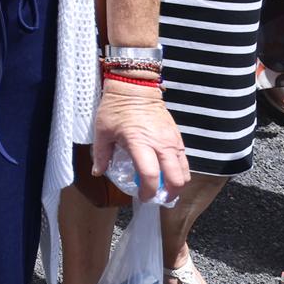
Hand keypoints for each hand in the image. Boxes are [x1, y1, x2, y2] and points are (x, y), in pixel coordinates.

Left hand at [93, 79, 190, 202]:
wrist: (135, 86)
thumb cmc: (116, 107)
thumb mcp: (102, 130)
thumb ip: (101, 154)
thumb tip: (98, 172)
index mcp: (140, 142)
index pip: (150, 175)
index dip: (147, 191)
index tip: (142, 197)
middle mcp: (161, 144)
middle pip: (176, 179)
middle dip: (170, 194)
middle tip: (159, 198)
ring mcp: (173, 140)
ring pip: (185, 171)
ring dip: (177, 183)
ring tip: (164, 188)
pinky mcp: (178, 136)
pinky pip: (184, 159)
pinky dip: (179, 170)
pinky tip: (167, 172)